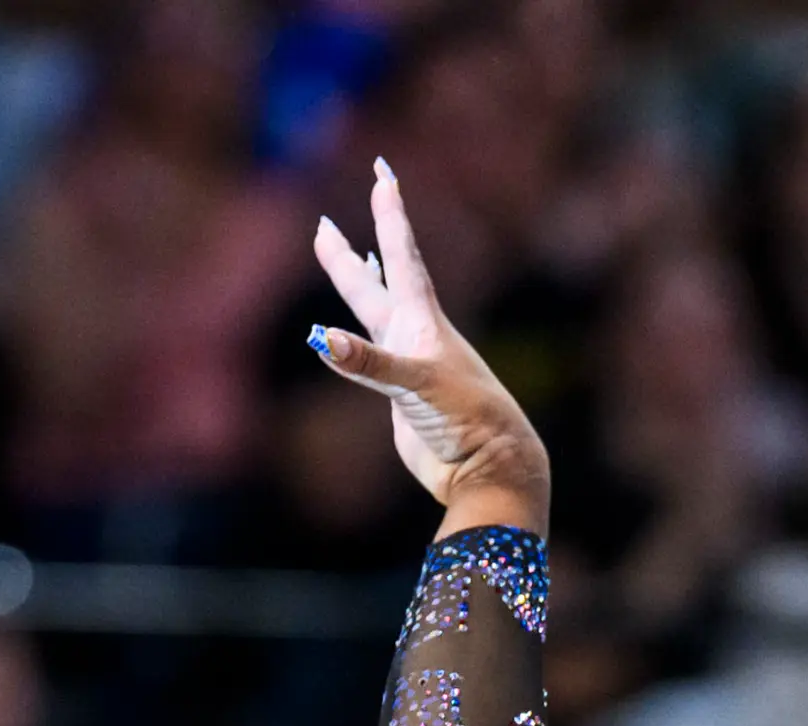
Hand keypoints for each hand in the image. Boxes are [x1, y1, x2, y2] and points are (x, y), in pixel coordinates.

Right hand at [310, 160, 549, 535]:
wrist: (486, 466)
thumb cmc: (466, 420)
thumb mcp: (418, 384)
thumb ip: (370, 363)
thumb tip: (322, 340)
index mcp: (424, 321)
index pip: (404, 257)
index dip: (390, 216)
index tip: (383, 176)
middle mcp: (414, 335)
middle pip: (376, 282)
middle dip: (350, 252)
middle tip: (321, 223)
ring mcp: (406, 363)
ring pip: (371, 314)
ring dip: (353, 286)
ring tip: (336, 254)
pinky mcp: (400, 395)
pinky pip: (367, 359)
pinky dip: (349, 344)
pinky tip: (336, 339)